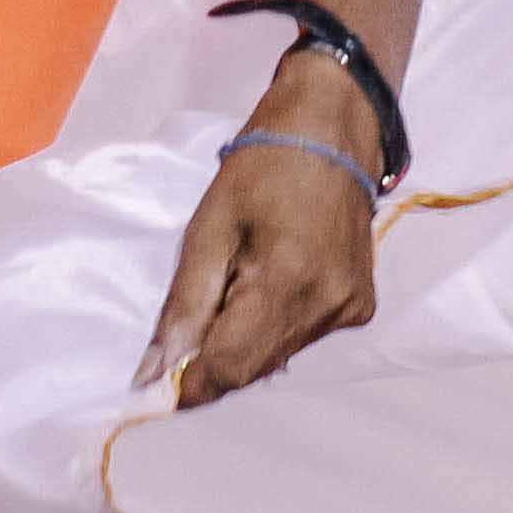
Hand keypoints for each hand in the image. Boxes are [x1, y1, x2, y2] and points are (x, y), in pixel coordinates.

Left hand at [141, 78, 382, 407]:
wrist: (332, 128)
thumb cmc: (261, 167)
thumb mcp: (208, 228)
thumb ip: (183, 307)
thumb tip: (152, 375)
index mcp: (289, 282)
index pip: (231, 368)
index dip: (189, 385)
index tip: (155, 383)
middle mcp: (329, 306)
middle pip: (253, 368)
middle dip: (212, 356)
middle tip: (196, 306)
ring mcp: (351, 309)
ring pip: (277, 356)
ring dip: (243, 338)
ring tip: (238, 277)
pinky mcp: (360, 306)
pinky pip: (303, 336)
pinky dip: (273, 323)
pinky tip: (270, 277)